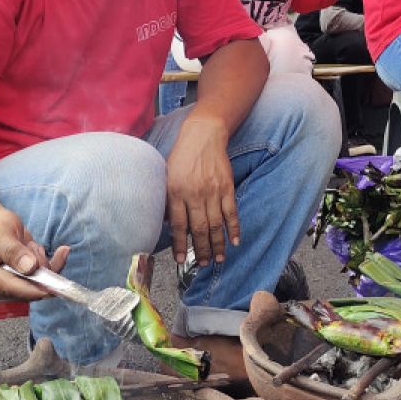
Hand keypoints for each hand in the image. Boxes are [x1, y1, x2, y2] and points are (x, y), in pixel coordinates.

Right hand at [0, 203, 70, 300]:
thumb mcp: (0, 232)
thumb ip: (13, 251)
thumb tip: (30, 268)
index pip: (11, 288)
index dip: (34, 289)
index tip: (55, 285)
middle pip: (27, 288)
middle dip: (38, 267)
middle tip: (30, 245)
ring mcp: (9, 288)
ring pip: (39, 283)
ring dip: (41, 261)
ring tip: (28, 245)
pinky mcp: (21, 285)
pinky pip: (45, 280)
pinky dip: (54, 265)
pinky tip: (62, 251)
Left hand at [165, 115, 239, 265]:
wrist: (204, 135)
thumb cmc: (182, 156)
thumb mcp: (167, 176)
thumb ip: (168, 199)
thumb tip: (168, 224)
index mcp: (176, 192)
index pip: (179, 226)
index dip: (180, 245)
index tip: (180, 260)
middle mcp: (195, 194)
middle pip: (199, 229)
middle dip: (201, 250)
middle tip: (202, 264)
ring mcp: (213, 191)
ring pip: (216, 225)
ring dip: (217, 244)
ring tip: (217, 259)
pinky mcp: (227, 187)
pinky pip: (231, 212)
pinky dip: (233, 228)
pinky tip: (234, 241)